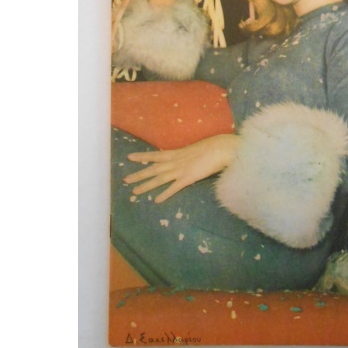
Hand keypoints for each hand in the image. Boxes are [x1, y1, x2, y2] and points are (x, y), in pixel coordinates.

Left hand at [124, 134, 238, 203]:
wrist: (222, 148)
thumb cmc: (214, 146)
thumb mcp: (198, 148)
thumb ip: (190, 154)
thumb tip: (189, 157)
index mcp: (178, 152)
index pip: (156, 155)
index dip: (143, 156)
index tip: (130, 157)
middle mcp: (176, 161)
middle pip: (153, 168)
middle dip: (139, 174)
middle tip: (125, 179)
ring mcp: (181, 169)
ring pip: (160, 178)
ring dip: (146, 185)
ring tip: (134, 192)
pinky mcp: (189, 178)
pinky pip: (174, 187)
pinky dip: (165, 194)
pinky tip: (156, 200)